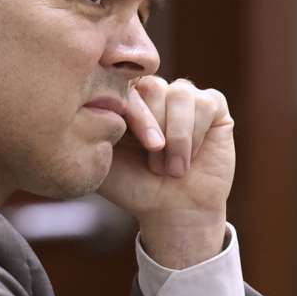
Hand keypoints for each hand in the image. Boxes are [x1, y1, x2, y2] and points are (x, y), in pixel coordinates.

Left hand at [98, 77, 234, 267]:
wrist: (171, 211)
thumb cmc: (133, 186)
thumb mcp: (100, 158)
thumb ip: (89, 129)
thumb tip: (83, 100)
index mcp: (123, 100)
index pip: (122, 84)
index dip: (130, 112)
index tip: (127, 142)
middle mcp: (153, 92)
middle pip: (152, 85)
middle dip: (153, 127)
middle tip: (154, 165)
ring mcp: (183, 97)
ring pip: (181, 93)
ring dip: (176, 136)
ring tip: (171, 168)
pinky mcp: (213, 106)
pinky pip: (206, 103)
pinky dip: (196, 135)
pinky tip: (190, 158)